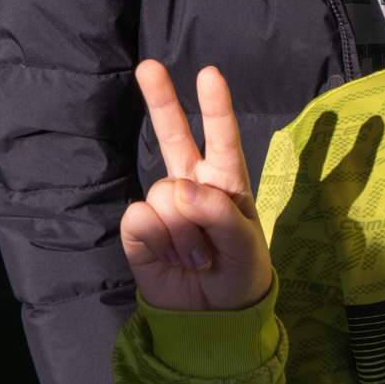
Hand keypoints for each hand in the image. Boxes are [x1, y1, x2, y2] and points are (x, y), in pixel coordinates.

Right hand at [121, 61, 272, 311]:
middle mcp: (193, 186)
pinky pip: (140, 220)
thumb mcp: (245, 247)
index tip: (209, 74)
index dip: (216, 108)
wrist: (211, 317)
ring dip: (183, 232)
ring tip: (197, 257)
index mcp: (227, 183)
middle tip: (148, 66)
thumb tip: (180, 188)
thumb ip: (219, 214)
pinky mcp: (139, 229)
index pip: (223, 139)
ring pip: (162, 194)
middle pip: (173, 136)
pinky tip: (172, 259)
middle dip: (160, 101)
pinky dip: (159, 243)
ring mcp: (163, 206)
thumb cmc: (239, 275)